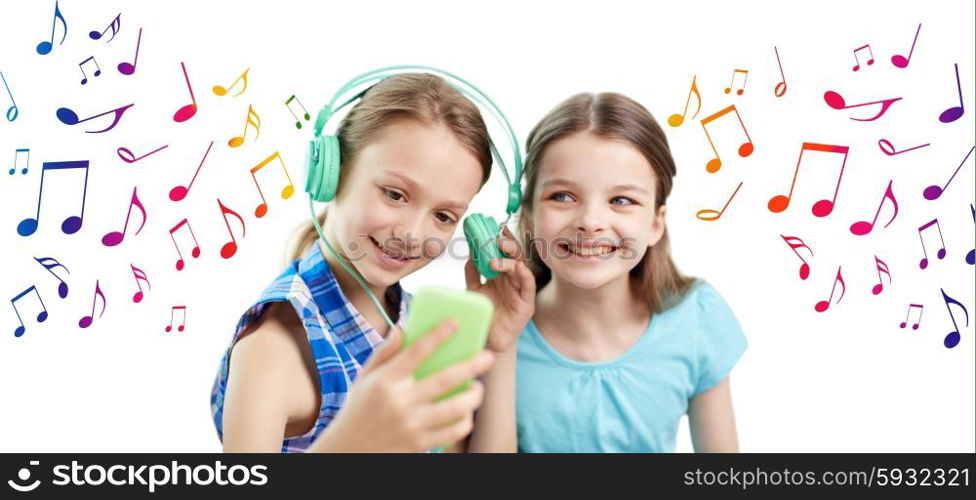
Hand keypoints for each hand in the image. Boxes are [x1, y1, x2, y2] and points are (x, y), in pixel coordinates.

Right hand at [317, 320, 494, 452]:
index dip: (438, 335)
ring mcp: (412, 425)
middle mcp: (400, 402)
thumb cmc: (358, 408)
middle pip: (445, 379)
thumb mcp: (364, 378)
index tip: (455, 323)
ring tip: (478, 388)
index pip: (417, 351)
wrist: (348, 451)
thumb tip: (404, 327)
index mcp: (386, 381)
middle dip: (472, 365)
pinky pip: (452, 432)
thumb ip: (385, 352)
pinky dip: (464, 421)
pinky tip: (466, 413)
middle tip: (488, 357)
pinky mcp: (420, 444)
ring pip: (455, 408)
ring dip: (473, 396)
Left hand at [465, 226, 535, 352]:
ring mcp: (520, 290)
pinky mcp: (526, 304)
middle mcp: (512, 279)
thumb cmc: (485, 314)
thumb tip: (469, 251)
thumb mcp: (474, 289)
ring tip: (496, 257)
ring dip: (510, 259)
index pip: (503, 251)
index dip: (500, 238)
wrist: (488, 339)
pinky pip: (528, 285)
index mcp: (501, 274)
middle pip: (514, 255)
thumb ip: (472, 271)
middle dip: (507, 244)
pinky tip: (517, 268)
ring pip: (521, 267)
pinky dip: (524, 274)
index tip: (492, 226)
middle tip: (496, 237)